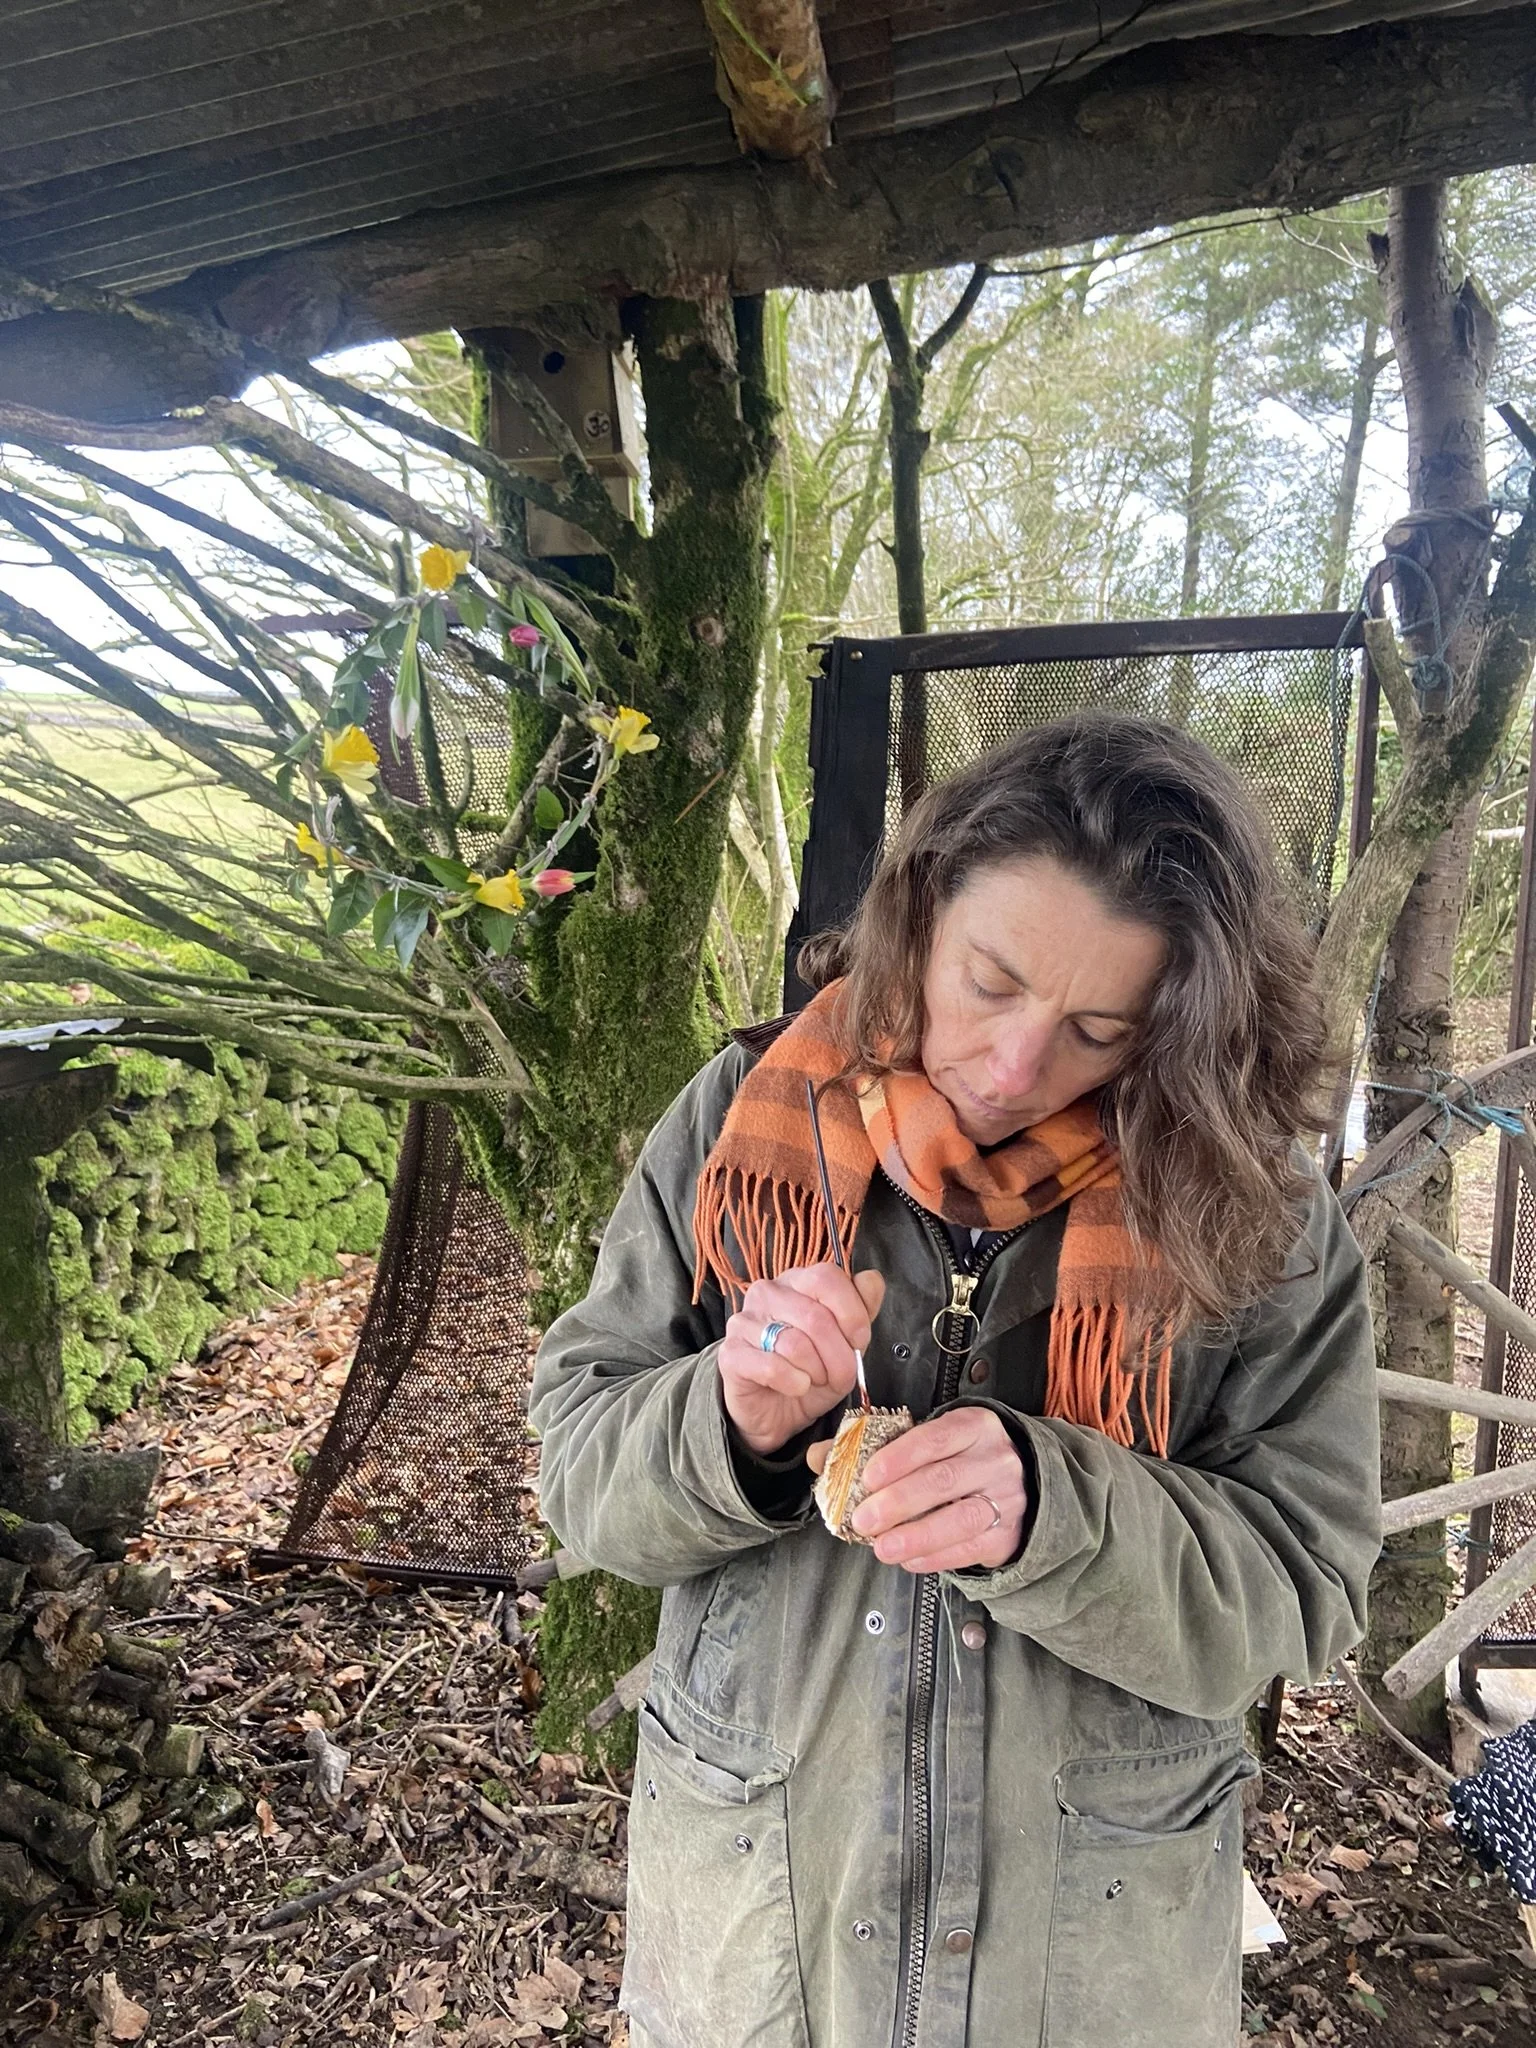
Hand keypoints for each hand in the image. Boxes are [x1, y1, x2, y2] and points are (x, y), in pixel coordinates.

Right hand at [720, 1265, 884, 1455]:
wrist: (775, 1411)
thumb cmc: (811, 1371)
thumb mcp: (844, 1343)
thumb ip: (861, 1310)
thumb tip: (871, 1279)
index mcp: (796, 1281)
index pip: (826, 1277)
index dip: (851, 1313)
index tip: (859, 1341)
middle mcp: (767, 1293)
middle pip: (815, 1316)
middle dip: (839, 1355)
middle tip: (841, 1375)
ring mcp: (744, 1322)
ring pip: (795, 1344)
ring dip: (817, 1372)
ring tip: (817, 1380)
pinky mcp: (731, 1354)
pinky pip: (772, 1366)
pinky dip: (794, 1382)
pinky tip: (798, 1387)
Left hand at [808, 1407, 1026, 1571]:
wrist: (1023, 1482)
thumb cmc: (962, 1458)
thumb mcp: (928, 1440)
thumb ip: (873, 1446)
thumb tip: (820, 1456)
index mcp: (972, 1426)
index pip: (933, 1438)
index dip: (898, 1458)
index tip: (868, 1478)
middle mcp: (993, 1459)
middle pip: (942, 1480)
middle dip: (897, 1503)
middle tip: (863, 1519)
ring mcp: (1006, 1498)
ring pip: (960, 1518)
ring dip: (916, 1535)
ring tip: (883, 1547)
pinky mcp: (1007, 1533)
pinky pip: (970, 1548)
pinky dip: (935, 1556)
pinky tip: (909, 1559)